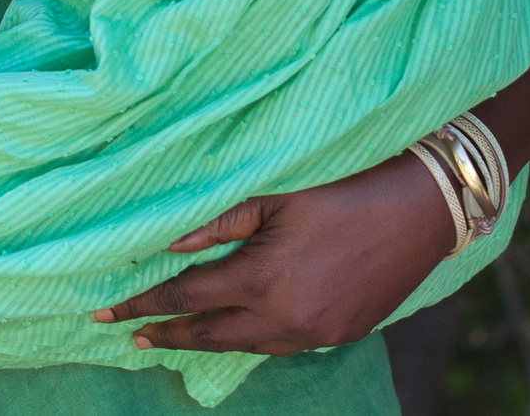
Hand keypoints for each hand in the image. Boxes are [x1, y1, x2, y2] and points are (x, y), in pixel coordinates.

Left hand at [90, 151, 456, 354]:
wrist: (424, 206)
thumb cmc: (346, 183)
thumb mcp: (276, 191)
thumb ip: (219, 219)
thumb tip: (167, 243)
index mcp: (264, 279)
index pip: (185, 299)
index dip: (142, 306)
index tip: (104, 314)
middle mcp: (288, 317)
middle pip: (211, 335)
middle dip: (168, 335)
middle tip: (131, 335)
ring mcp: (318, 331)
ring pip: (249, 346)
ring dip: (211, 340)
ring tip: (178, 337)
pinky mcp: (342, 334)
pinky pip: (284, 345)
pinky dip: (254, 337)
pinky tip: (240, 329)